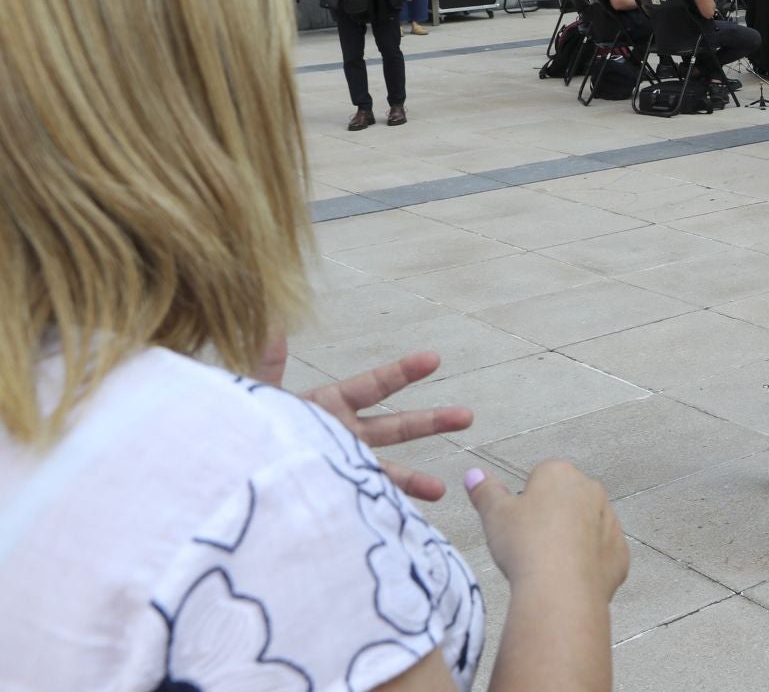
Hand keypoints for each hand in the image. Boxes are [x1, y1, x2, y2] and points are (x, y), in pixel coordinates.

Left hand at [254, 334, 475, 501]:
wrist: (224, 474)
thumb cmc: (239, 430)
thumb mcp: (255, 395)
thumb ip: (268, 363)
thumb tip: (272, 323)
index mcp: (329, 405)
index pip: (374, 385)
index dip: (403, 372)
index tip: (434, 359)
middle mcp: (343, 435)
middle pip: (395, 426)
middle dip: (431, 421)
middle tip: (467, 416)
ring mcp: (340, 466)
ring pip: (385, 471)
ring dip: (414, 479)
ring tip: (443, 489)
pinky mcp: (332, 493)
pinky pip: (362, 502)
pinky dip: (382, 510)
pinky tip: (401, 522)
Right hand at [467, 461, 628, 601]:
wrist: (560, 589)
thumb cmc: (525, 545)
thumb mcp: (494, 515)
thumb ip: (485, 491)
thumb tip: (474, 473)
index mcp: (560, 474)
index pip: (540, 477)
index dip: (526, 502)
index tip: (517, 524)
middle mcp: (592, 490)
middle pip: (567, 500)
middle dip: (552, 517)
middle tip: (530, 545)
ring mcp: (610, 521)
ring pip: (587, 526)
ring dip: (572, 540)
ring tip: (548, 565)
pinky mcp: (619, 553)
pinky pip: (602, 554)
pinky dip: (588, 564)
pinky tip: (568, 579)